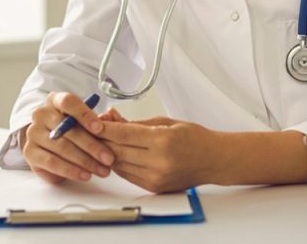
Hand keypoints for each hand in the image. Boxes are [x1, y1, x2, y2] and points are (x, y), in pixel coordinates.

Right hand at [22, 91, 116, 183]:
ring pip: (62, 148)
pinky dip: (71, 171)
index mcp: (55, 100)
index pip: (68, 102)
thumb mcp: (82, 120)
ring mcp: (33, 133)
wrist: (47, 142)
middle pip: (68, 129)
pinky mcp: (30, 153)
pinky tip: (85, 175)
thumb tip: (110, 123)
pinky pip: (53, 163)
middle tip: (109, 158)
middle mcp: (41, 114)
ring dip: (85, 161)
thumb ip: (94, 121)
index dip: (85, 115)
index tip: (100, 128)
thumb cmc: (70, 128)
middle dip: (92, 146)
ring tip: (101, 170)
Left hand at [96, 116, 215, 192]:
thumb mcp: (167, 122)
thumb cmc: (195, 138)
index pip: (124, 134)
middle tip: (93, 130)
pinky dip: (119, 164)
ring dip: (108, 152)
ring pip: (119, 165)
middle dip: (102, 139)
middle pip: (118, 151)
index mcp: (163, 141)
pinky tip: (117, 154)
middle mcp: (158, 161)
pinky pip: (128, 175)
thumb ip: (138, 123)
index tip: (93, 122)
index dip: (105, 128)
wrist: (213, 160)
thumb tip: (113, 118)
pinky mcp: (153, 187)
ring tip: (102, 140)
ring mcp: (155, 177)